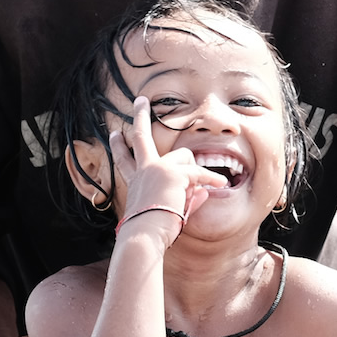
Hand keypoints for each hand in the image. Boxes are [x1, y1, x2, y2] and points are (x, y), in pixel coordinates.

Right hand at [111, 96, 225, 238]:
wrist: (145, 235)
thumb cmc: (151, 232)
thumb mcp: (164, 211)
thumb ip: (185, 199)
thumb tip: (204, 193)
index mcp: (135, 181)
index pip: (125, 160)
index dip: (119, 147)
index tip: (115, 134)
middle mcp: (143, 171)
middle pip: (140, 137)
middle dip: (140, 115)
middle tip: (140, 101)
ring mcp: (157, 169)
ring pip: (184, 157)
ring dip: (194, 172)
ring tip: (195, 191)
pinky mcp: (174, 174)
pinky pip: (199, 174)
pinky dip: (211, 180)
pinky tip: (221, 185)